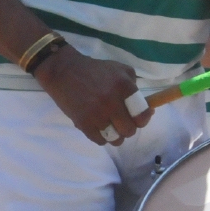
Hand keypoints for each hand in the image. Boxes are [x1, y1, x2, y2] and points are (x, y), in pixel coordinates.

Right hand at [33, 46, 148, 145]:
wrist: (63, 71)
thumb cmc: (94, 69)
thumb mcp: (119, 69)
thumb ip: (134, 86)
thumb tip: (146, 107)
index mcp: (123, 86)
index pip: (142, 113)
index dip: (144, 118)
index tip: (139, 117)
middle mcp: (111, 101)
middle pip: (129, 130)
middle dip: (128, 128)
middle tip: (122, 122)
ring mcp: (96, 114)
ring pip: (115, 139)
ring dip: (115, 136)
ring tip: (111, 129)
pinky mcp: (82, 123)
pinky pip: (99, 141)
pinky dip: (101, 137)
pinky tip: (99, 129)